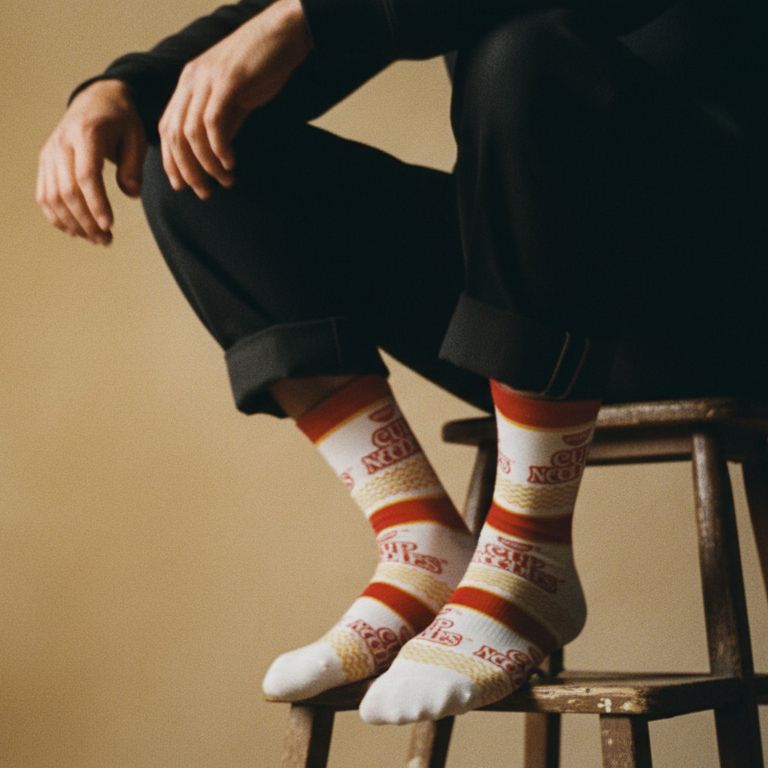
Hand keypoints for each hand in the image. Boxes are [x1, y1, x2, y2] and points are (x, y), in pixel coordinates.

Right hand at [36, 79, 146, 244]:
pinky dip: (56, 216)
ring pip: (52, 197)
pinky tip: (75, 231)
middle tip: (107, 241)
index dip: (96, 203)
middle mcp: (62, 143)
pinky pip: (43, 195)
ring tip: (97, 239)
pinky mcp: (45, 162)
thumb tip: (131, 195)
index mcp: (86, 134)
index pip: (86, 175)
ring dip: (73, 224)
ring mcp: (49, 153)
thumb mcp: (136, 137)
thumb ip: (134, 166)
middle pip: (67, 191)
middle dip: (87, 221)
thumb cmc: (121, 121)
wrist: (96, 99)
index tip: (109, 225)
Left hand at [158, 0, 311, 198]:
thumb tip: (217, 152)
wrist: (283, 34)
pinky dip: (220, 149)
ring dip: (206, 164)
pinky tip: (231, 163)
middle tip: (204, 193)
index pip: (168, 129)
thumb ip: (223, 121)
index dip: (171, 161)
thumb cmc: (261, 66)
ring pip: (192, 133)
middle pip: (175, 135)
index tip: (183, 186)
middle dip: (187, 170)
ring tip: (224, 181)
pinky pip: (214, 122)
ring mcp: (207, 80)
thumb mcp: (235, 98)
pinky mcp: (227, 82)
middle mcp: (191, 81)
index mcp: (188, 85)